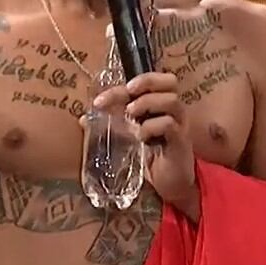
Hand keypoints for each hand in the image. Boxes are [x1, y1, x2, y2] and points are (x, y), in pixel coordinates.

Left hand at [93, 72, 197, 208]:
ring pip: (171, 100)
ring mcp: (180, 124)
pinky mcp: (181, 141)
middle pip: (170, 80)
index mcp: (160, 104)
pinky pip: (170, 125)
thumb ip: (112, 124)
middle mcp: (172, 110)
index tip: (100, 101)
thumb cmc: (151, 155)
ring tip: (131, 117)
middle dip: (146, 82)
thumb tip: (84, 119)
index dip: (121, 87)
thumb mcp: (128, 136)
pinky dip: (152, 127)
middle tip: (128, 94)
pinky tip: (142, 138)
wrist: (170, 183)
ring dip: (147, 104)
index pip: (146, 83)